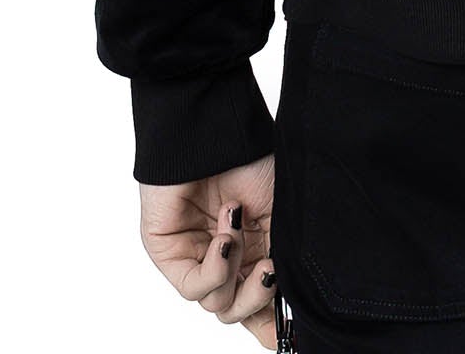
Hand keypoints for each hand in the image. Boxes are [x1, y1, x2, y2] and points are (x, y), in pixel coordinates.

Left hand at [139, 153, 277, 346]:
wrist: (215, 132)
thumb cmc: (250, 158)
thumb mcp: (281, 215)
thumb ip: (285, 264)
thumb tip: (292, 307)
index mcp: (254, 248)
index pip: (260, 300)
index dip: (274, 320)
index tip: (294, 336)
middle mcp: (226, 258)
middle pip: (240, 312)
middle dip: (258, 299)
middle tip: (270, 268)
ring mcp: (197, 257)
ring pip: (218, 305)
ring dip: (236, 268)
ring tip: (238, 223)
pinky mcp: (171, 255)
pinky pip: (194, 289)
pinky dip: (215, 268)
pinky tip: (223, 235)